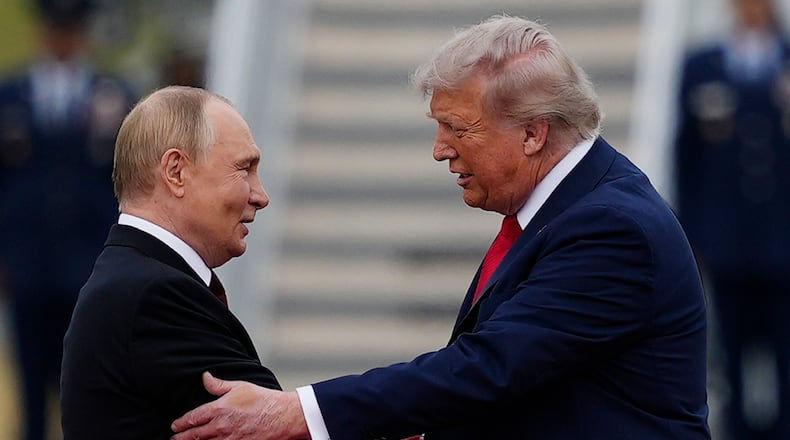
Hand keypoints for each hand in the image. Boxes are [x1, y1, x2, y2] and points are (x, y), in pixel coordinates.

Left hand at [171, 371, 308, 439]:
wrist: (282, 416)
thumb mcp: (240, 386)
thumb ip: (218, 385)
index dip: (181, 423)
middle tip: (174, 439)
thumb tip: (205, 377)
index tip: (175, 426)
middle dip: (181, 438)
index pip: (193, 418)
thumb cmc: (264, 400)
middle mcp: (221, 426)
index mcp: (219, 409)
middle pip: (194, 435)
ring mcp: (229, 439)